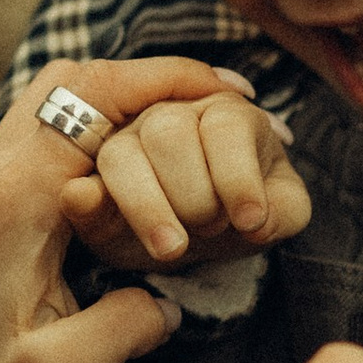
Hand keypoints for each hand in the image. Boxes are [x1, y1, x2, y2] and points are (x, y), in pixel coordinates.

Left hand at [0, 57, 249, 362]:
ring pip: (59, 92)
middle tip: (219, 95)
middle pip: (74, 77)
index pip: (95, 98)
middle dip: (152, 75)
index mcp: (18, 200)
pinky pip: (52, 124)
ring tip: (192, 113)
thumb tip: (167, 300)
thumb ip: (125, 327)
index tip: (231, 96)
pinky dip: (105, 117)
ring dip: (127, 91)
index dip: (169, 83)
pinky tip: (150, 144)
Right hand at [58, 72, 312, 272]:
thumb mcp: (280, 215)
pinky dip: (83, 198)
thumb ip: (283, 214)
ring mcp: (126, 140)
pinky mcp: (92, 179)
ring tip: (172, 248)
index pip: (226, 126)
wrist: (207, 235)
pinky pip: (79, 183)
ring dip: (148, 206)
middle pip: (169, 133)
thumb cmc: (245, 213)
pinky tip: (88, 204)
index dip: (238, 178)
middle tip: (210, 228)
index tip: (250, 223)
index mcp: (226, 114)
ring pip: (121, 153)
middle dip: (194, 194)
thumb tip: (253, 222)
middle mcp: (172, 114)